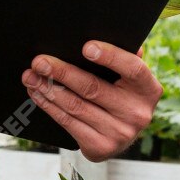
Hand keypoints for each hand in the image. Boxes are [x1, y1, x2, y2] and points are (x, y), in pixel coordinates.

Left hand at [23, 40, 161, 160]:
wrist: (120, 136)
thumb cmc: (121, 95)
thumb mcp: (129, 79)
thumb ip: (124, 57)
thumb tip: (113, 32)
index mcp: (148, 89)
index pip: (133, 68)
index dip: (110, 56)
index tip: (85, 47)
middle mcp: (137, 113)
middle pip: (93, 88)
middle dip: (62, 72)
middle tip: (39, 61)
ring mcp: (120, 133)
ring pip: (75, 106)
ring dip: (49, 89)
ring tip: (31, 76)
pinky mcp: (100, 147)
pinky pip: (68, 122)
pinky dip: (49, 106)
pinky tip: (37, 93)